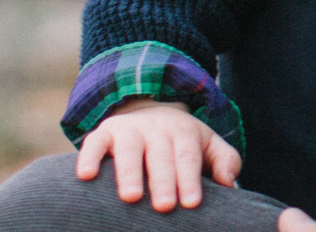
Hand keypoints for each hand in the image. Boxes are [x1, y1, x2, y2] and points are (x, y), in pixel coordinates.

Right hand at [75, 98, 241, 211]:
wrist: (148, 109)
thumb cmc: (181, 142)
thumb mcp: (207, 144)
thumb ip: (224, 160)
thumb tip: (230, 183)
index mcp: (184, 132)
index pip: (188, 158)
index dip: (190, 180)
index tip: (192, 203)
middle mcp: (156, 129)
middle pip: (161, 156)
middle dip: (163, 181)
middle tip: (165, 207)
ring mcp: (129, 130)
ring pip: (129, 149)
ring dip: (129, 173)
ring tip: (130, 198)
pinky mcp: (104, 133)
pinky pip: (94, 143)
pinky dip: (89, 158)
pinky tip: (85, 176)